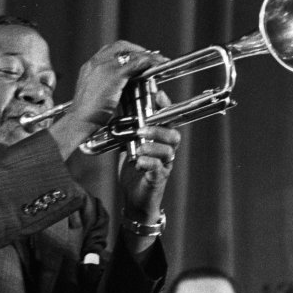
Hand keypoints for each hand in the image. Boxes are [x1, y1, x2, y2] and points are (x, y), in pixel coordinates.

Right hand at [70, 41, 168, 132]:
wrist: (80, 121)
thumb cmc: (87, 115)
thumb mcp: (95, 96)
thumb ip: (105, 87)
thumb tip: (120, 88)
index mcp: (89, 67)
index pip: (109, 52)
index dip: (124, 52)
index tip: (135, 58)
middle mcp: (95, 62)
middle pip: (119, 47)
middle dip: (137, 49)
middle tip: (149, 57)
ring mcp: (104, 66)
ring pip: (130, 53)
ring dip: (146, 55)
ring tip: (158, 60)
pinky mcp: (114, 74)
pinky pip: (136, 62)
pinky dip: (148, 61)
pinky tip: (157, 64)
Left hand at [119, 91, 180, 223]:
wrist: (135, 198)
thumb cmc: (134, 171)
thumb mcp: (129, 147)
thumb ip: (129, 133)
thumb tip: (118, 113)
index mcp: (160, 141)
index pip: (168, 120)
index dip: (165, 107)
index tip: (158, 95)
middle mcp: (166, 151)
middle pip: (173, 135)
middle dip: (158, 130)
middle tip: (141, 130)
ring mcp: (165, 165)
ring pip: (168, 151)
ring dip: (152, 147)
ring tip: (139, 148)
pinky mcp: (158, 178)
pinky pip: (158, 168)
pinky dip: (148, 163)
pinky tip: (139, 162)